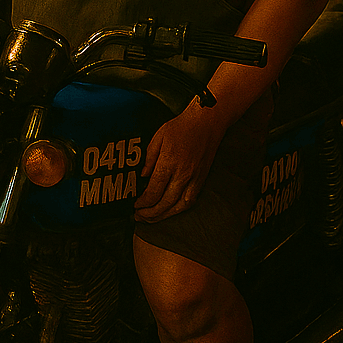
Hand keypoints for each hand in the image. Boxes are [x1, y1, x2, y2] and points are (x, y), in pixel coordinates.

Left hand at [133, 105, 226, 223]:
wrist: (207, 123)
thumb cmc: (181, 127)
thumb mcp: (158, 137)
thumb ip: (149, 158)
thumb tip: (143, 177)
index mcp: (169, 162)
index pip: (154, 190)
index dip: (143, 202)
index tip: (135, 205)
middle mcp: (183, 174)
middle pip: (165, 203)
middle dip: (150, 213)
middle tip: (139, 216)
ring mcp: (194, 179)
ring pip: (179, 206)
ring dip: (164, 216)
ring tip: (151, 218)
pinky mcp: (202, 180)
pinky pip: (190, 201)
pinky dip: (178, 210)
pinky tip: (169, 212)